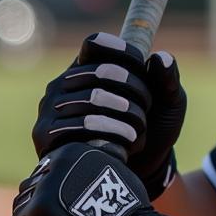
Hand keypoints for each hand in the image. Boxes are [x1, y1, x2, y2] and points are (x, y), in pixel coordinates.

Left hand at [8, 142, 189, 215]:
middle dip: (33, 212)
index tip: (57, 213)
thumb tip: (102, 158)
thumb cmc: (130, 212)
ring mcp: (45, 191)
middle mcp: (56, 166)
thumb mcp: (118, 174)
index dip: (46, 196)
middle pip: (29, 193)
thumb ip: (105, 165)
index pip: (44, 174)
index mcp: (72, 153)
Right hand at [32, 33, 186, 199]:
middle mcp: (65, 82)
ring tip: (138, 130)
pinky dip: (113, 133)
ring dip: (128, 114)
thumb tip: (161, 57)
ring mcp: (51, 107)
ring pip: (94, 98)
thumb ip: (167, 79)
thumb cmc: (153, 128)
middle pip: (102, 71)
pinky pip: (82, 125)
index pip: (95, 44)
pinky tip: (127, 144)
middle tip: (148, 107)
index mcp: (90, 66)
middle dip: (136, 89)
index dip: (120, 50)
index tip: (143, 63)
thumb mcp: (169, 102)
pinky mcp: (46, 133)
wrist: (137, 172)